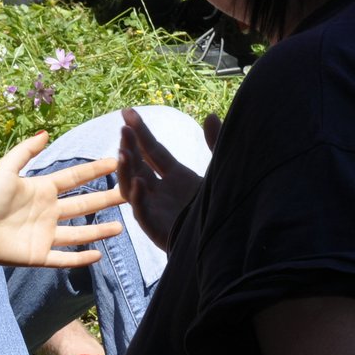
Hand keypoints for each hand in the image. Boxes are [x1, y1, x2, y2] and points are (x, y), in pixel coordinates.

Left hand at [0, 133, 125, 267]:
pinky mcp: (39, 255)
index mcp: (42, 190)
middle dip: (106, 199)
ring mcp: (45, 235)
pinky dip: (80, 258)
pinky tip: (98, 255)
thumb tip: (45, 133)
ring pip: (79, 233)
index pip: (74, 178)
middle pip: (83, 205)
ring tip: (121, 227)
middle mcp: (48, 212)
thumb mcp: (6, 168)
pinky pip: (64, 258)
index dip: (94, 170)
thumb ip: (26, 151)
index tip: (116, 161)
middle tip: (129, 194)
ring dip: (99, 231)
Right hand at [116, 109, 218, 251]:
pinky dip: (139, 199)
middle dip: (129, 147)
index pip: (152, 150)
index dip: (140, 131)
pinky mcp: (158, 229)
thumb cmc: (224, 207)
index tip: (127, 112)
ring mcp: (157, 209)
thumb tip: (209, 115)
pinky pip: (143, 213)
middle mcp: (162, 191)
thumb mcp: (220, 171)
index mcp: (176, 176)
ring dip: (127, 170)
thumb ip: (215, 143)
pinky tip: (140, 183)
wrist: (231, 242)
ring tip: (124, 152)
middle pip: (139, 165)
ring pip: (132, 187)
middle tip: (124, 128)